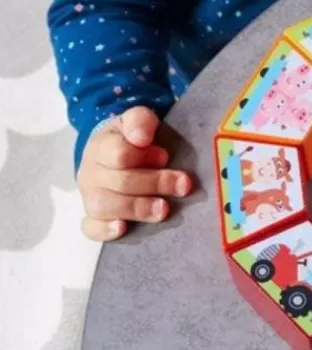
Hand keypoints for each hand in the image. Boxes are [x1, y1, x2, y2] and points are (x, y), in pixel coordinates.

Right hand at [78, 106, 192, 241]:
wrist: (114, 149)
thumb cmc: (131, 136)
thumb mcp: (137, 119)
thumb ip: (140, 121)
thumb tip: (142, 138)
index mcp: (101, 146)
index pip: (119, 155)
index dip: (144, 157)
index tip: (165, 157)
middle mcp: (91, 172)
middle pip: (120, 182)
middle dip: (155, 184)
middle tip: (183, 185)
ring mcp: (90, 196)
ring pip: (104, 207)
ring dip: (137, 208)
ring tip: (164, 210)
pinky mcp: (92, 216)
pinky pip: (90, 228)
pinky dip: (104, 230)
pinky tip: (122, 229)